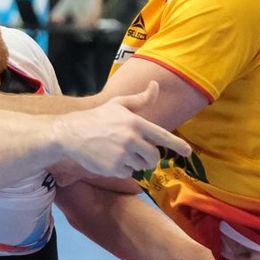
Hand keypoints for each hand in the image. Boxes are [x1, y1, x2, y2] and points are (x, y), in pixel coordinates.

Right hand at [51, 83, 191, 178]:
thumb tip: (155, 85)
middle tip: (138, 153)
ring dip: (134, 162)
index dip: (177, 145)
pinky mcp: (114, 168)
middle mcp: (131, 139)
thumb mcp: (119, 105)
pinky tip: (110, 158)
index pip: (162, 136)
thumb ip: (140, 99)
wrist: (70, 133)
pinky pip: (128, 173)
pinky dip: (122, 169)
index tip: (188, 153)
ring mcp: (122, 154)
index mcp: (135, 122)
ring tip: (118, 151)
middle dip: (149, 157)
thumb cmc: (98, 118)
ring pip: (141, 166)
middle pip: (153, 157)